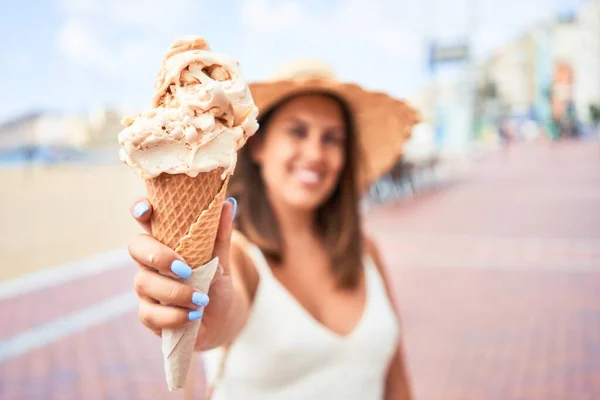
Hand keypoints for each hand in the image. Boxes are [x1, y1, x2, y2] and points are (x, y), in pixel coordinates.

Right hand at [128, 197, 235, 347]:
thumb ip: (221, 235)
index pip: (144, 219)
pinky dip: (175, 316)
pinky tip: (193, 315)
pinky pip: (150, 314)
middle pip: (136, 247)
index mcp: (166, 241)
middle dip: (159, 256)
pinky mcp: (148, 315)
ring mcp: (146, 288)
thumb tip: (228, 204)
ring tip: (201, 299)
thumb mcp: (221, 260)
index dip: (140, 209)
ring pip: (143, 283)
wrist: (220, 318)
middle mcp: (150, 262)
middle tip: (185, 269)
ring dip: (175, 292)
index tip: (146, 209)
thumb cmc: (215, 283)